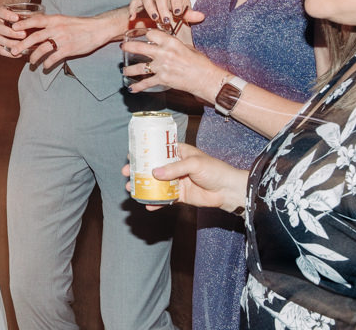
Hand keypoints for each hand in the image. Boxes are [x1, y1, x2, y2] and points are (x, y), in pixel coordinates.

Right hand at [0, 3, 28, 58]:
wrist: (6, 16)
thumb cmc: (15, 13)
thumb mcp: (18, 9)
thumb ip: (25, 13)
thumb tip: (41, 18)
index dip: (7, 15)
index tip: (17, 18)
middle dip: (11, 33)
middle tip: (24, 34)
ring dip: (10, 43)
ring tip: (22, 45)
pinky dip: (8, 53)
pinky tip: (18, 54)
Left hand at [10, 13, 109, 71]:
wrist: (97, 29)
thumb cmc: (79, 24)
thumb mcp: (63, 19)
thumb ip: (50, 23)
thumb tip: (35, 26)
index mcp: (54, 19)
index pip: (35, 20)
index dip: (23, 23)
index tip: (13, 28)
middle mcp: (57, 28)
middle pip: (35, 37)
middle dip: (22, 45)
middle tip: (14, 51)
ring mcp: (62, 39)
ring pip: (43, 49)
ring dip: (34, 57)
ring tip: (30, 62)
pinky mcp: (69, 49)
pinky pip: (54, 58)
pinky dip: (47, 64)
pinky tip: (45, 67)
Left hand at [121, 27, 224, 99]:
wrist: (206, 78)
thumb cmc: (200, 63)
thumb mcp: (187, 47)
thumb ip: (174, 44)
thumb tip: (165, 42)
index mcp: (171, 42)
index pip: (151, 33)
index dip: (145, 33)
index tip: (140, 34)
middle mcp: (163, 53)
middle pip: (140, 48)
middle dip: (128, 47)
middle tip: (122, 47)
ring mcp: (161, 67)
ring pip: (139, 67)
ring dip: (129, 70)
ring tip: (124, 70)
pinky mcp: (163, 79)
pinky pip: (147, 83)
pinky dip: (138, 87)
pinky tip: (132, 88)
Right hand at [122, 142, 247, 212]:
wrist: (228, 190)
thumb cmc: (215, 170)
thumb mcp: (194, 163)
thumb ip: (175, 168)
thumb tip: (155, 173)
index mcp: (178, 153)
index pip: (157, 150)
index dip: (143, 152)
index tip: (130, 156)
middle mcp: (174, 167)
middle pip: (152, 168)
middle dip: (138, 171)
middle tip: (126, 174)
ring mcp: (176, 181)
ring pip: (155, 184)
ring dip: (143, 187)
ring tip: (131, 190)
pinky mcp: (180, 196)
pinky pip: (164, 199)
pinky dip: (156, 202)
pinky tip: (148, 205)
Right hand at [130, 0, 202, 32]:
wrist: (165, 6)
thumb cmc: (176, 7)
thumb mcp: (184, 10)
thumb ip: (190, 14)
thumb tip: (201, 16)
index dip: (177, 2)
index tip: (178, 13)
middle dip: (163, 8)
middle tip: (166, 20)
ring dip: (150, 8)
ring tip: (155, 18)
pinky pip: (134, 2)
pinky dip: (132, 10)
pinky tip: (132, 18)